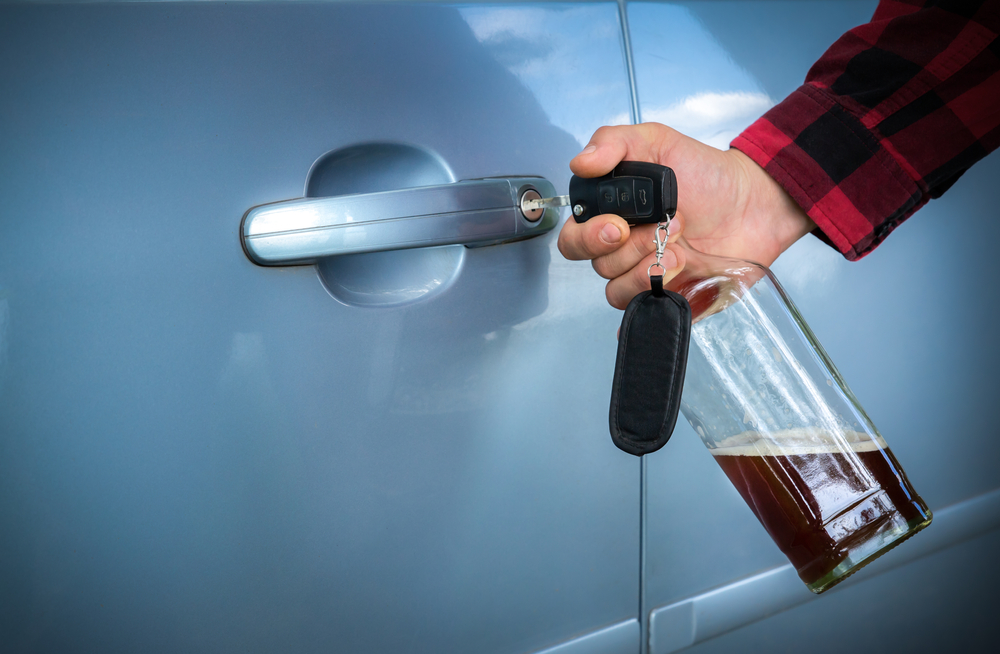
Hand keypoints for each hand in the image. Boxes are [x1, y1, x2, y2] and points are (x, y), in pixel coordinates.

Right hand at [557, 123, 814, 308]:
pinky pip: (643, 312)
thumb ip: (614, 143)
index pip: (574, 238)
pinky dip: (652, 299)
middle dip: (626, 250)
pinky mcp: (668, 297)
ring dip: (645, 271)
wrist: (754, 203)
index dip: (589, 236)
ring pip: (617, 291)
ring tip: (680, 249)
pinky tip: (674, 278)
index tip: (618, 224)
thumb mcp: (658, 142)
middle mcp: (623, 249)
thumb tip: (580, 164)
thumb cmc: (707, 174)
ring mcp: (644, 275)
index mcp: (612, 216)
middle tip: (660, 230)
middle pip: (597, 265)